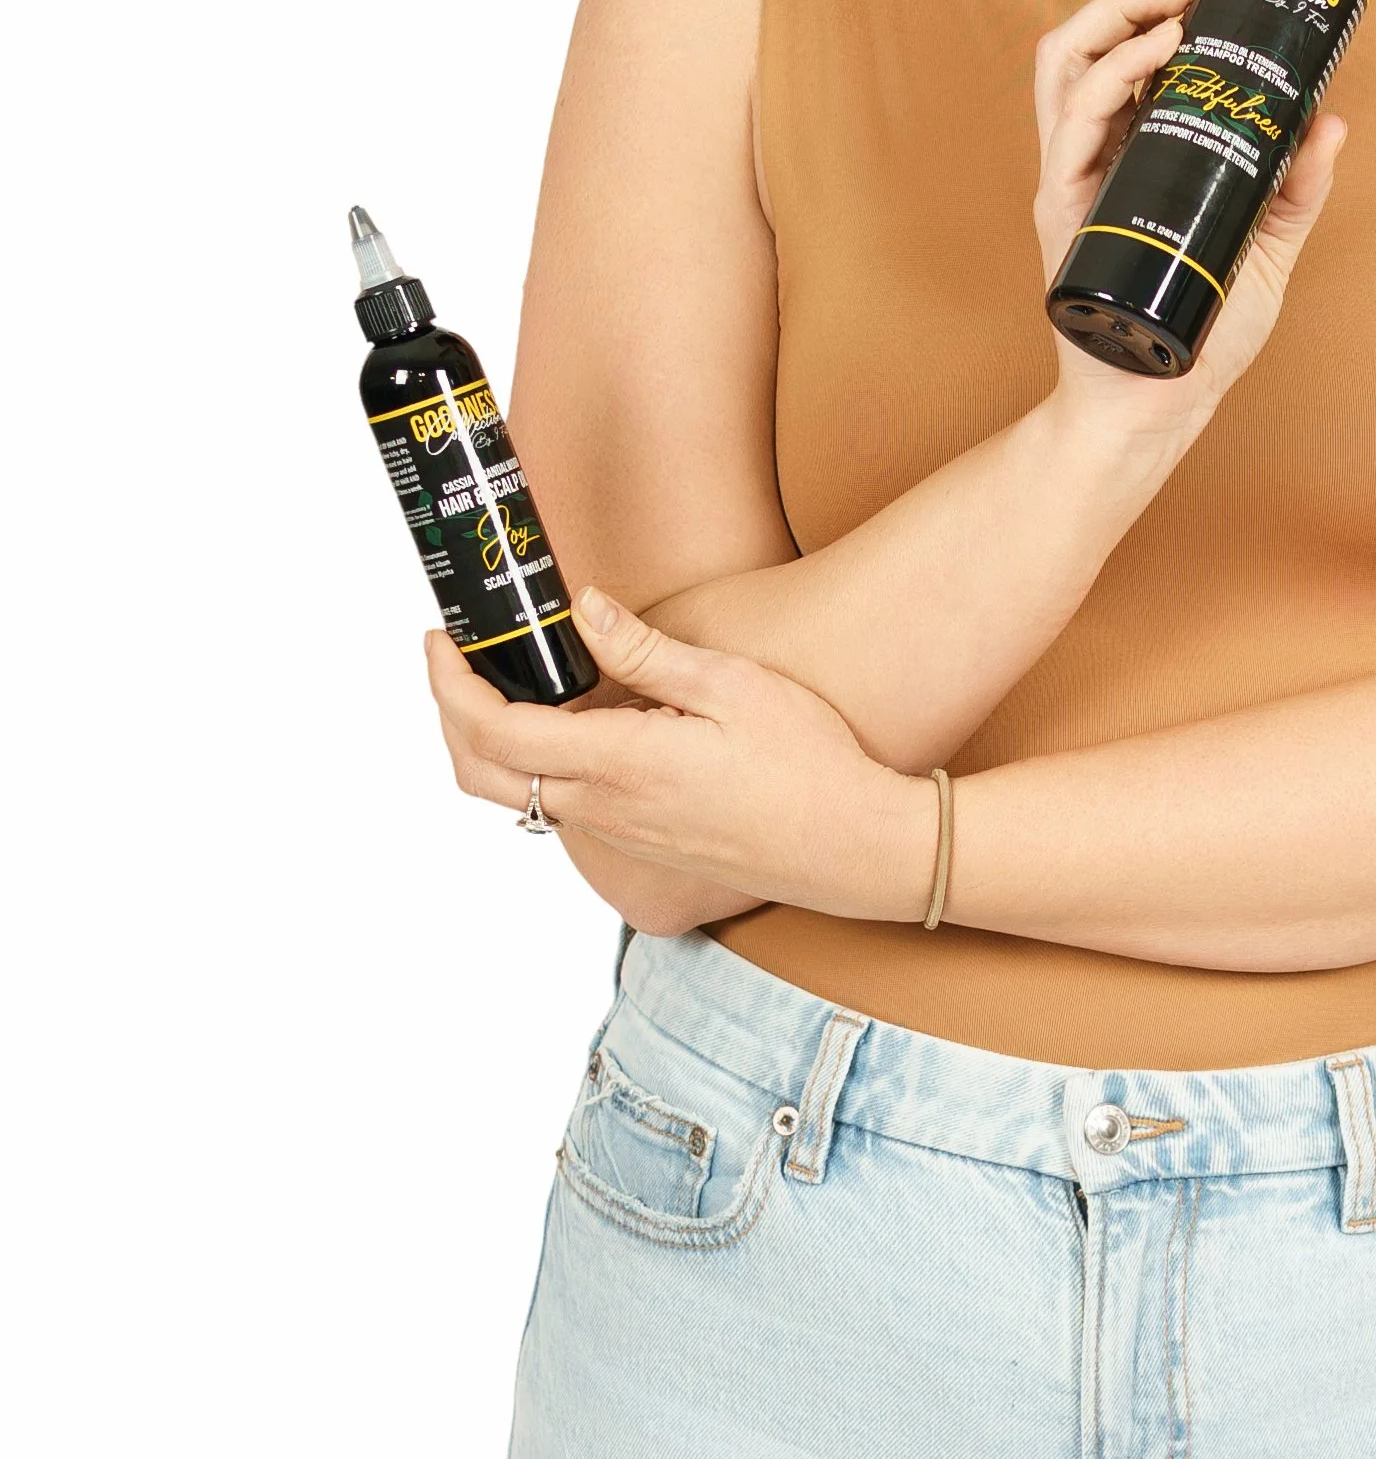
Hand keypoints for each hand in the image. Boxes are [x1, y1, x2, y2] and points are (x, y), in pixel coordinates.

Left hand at [425, 591, 933, 918]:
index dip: (450, 687)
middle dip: (448, 718)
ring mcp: (621, 834)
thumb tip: (581, 607)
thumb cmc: (809, 766)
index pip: (496, 733)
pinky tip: (567, 724)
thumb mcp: (732, 685)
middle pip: (483, 777)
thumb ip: (644, 650)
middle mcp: (607, 809)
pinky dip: (534, 766)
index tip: (441, 643)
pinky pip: (560, 808)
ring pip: (517, 796)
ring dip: (488, 744)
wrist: (852, 850)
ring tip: (504, 681)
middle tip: (454, 661)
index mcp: (621, 764)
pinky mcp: (640, 844)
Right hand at [1032, 0, 1348, 431]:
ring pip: (1066, 59)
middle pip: (1093, 34)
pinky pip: (1071, 122)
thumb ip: (1296, 184)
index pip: (1129, 44)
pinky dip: (1111, 74)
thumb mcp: (1267, 246)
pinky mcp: (1065, 205)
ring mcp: (1074, 173)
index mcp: (1132, 145)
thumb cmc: (1203, 329)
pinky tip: (1157, 53)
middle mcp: (1095, 149)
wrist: (1157, 403)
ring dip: (1117, 11)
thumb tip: (1333, 119)